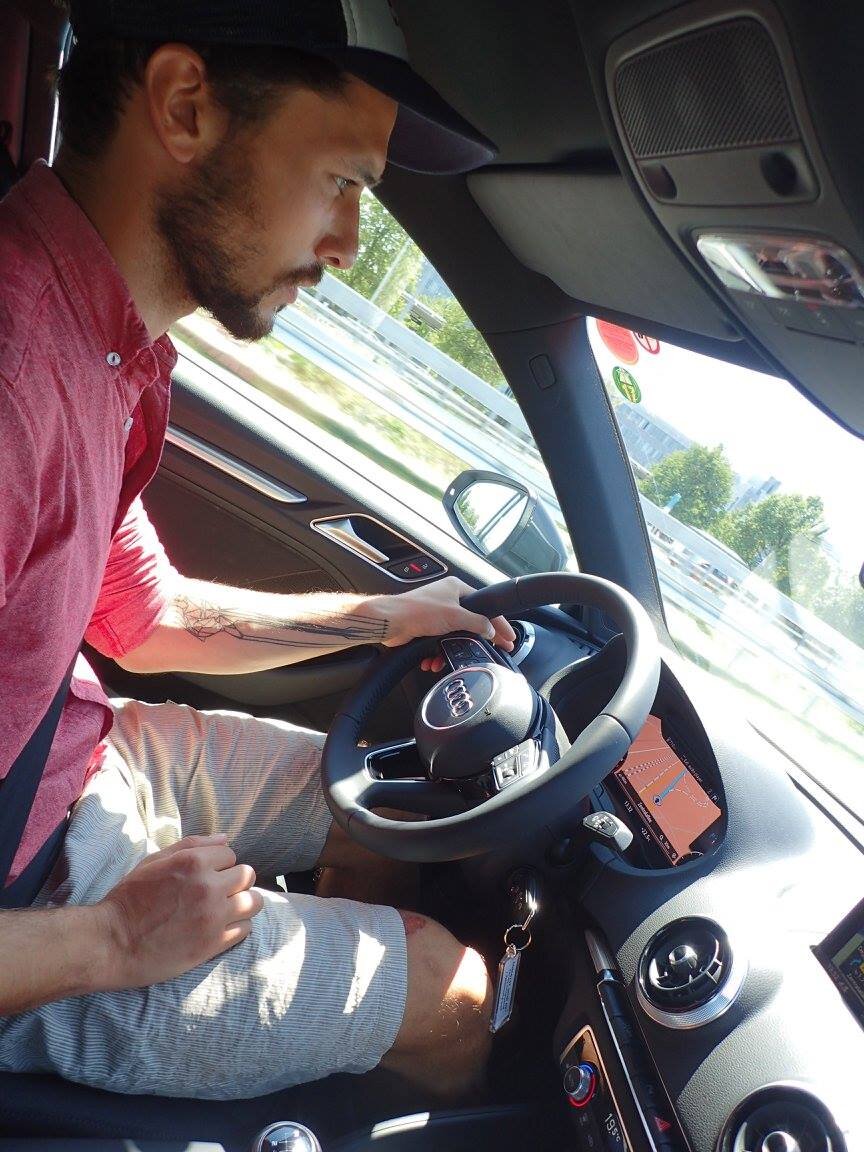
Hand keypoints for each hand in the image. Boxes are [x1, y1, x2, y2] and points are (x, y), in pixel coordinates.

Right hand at [96, 834, 263, 989]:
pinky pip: (245, 929)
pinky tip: (220, 927)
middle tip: (218, 892)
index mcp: (193, 862)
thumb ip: (193, 845)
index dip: (219, 865)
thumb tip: (225, 838)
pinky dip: (237, 926)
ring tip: (226, 909)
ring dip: (242, 903)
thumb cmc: (130, 899)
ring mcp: (213, 917)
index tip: (206, 876)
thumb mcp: (155, 861)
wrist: (112, 943)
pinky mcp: (214, 944)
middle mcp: (208, 887)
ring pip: (253, 902)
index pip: (231, 854)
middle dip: (234, 881)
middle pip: (247, 876)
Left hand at [381, 576, 515, 672]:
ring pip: (453, 636)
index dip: (499, 623)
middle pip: (470, 623)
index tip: (509, 637)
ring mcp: (436, 613)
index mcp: (456, 589)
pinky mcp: (425, 627)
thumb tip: (490, 629)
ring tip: (447, 659)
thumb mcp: (456, 616)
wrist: (391, 622)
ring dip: (449, 650)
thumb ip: (477, 623)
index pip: (485, 607)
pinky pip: (439, 642)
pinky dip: (436, 653)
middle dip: (473, 640)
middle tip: (490, 651)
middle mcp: (447, 599)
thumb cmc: (417, 611)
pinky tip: (433, 660)